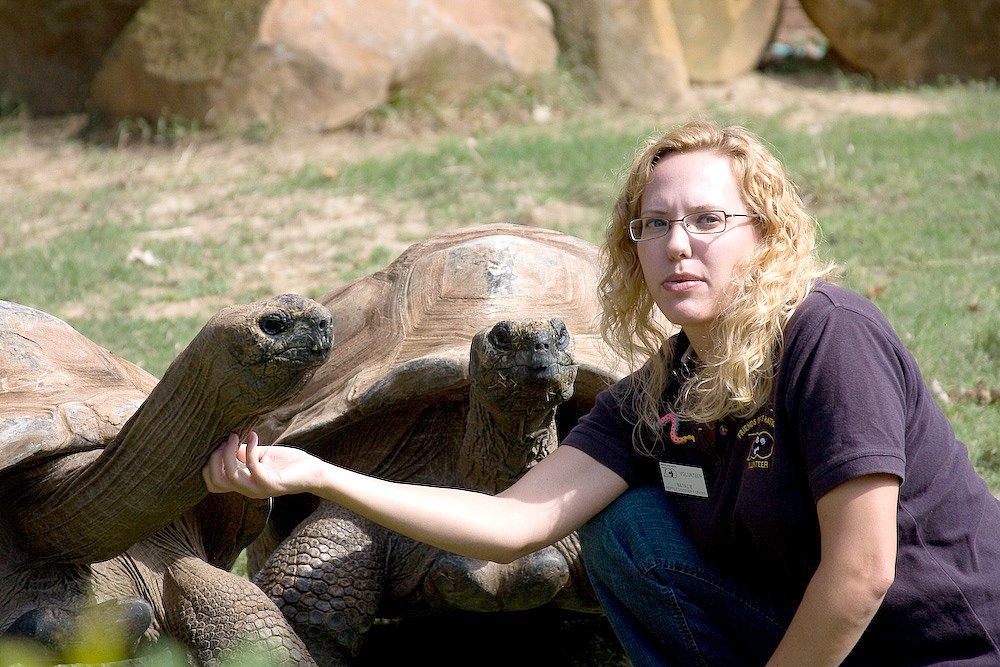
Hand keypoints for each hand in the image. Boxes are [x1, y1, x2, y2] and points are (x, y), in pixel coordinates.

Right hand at [202, 431, 323, 497]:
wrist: (314, 472)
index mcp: (244, 483)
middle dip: (214, 459)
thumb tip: (228, 445)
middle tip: (227, 440)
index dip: (209, 464)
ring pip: (230, 476)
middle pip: (216, 481)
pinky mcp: (271, 484)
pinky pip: (252, 467)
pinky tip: (253, 436)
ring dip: (228, 453)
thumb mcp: (262, 455)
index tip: (220, 444)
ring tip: (235, 436)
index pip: (214, 483)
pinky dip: (249, 449)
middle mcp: (248, 489)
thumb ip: (245, 453)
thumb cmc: (289, 463)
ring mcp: (259, 488)